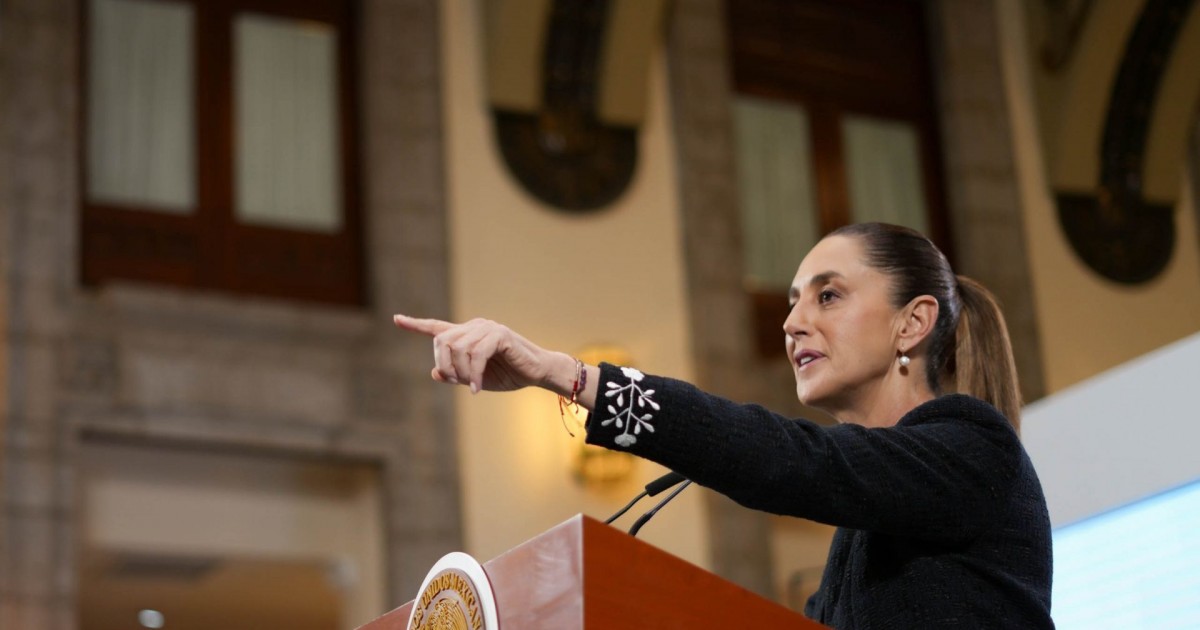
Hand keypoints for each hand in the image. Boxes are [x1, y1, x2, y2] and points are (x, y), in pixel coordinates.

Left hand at [392, 314, 568, 394]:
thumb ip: (455, 375)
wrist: (537, 372)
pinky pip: (476, 355)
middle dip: (445, 365)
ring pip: (457, 348)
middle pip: (442, 341)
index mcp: (467, 334)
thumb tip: (434, 372)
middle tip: (456, 382)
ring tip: (472, 386)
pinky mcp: (499, 335)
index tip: (397, 319)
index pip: (437, 327)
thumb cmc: (508, 374)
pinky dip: (475, 374)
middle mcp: (475, 326)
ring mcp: (487, 328)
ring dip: (461, 373)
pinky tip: (478, 388)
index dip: (416, 325)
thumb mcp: (476, 379)